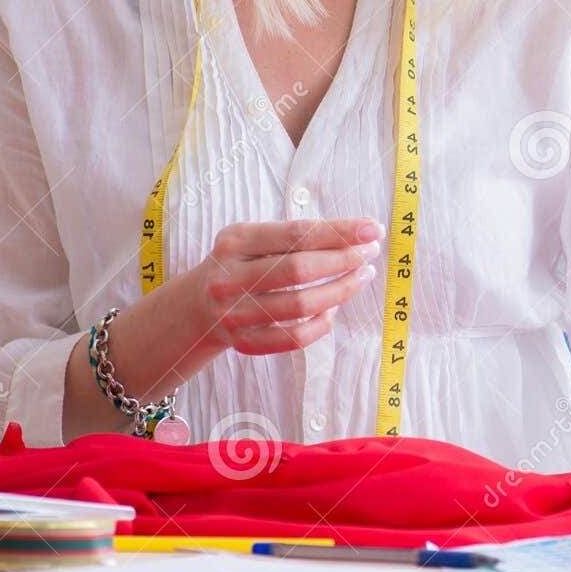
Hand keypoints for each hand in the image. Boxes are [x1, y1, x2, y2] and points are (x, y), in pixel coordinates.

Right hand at [186, 218, 383, 354]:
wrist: (197, 306)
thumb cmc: (242, 263)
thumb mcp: (255, 238)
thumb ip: (297, 235)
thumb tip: (358, 234)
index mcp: (235, 241)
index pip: (297, 233)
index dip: (339, 231)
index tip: (373, 228)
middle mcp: (230, 277)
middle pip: (300, 269)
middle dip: (344, 259)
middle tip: (370, 252)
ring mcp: (234, 313)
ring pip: (301, 305)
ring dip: (341, 290)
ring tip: (362, 275)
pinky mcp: (244, 342)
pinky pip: (294, 338)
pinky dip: (322, 324)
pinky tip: (335, 308)